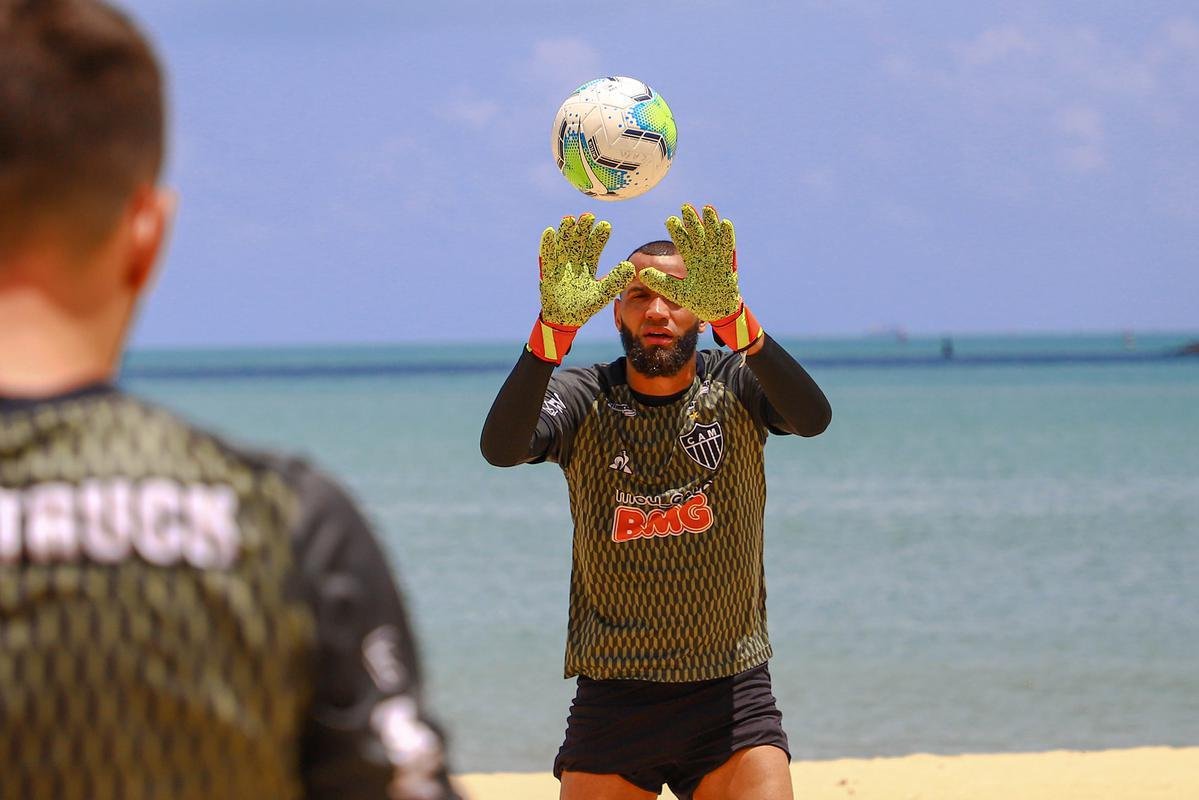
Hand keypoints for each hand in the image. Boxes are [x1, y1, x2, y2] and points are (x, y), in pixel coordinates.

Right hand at [538, 213, 633, 327]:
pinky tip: (549, 232)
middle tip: (588, 216)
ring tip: (569, 219)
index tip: (606, 225)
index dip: (599, 237)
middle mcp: (574, 263)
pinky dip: (547, 246)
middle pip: (578, 243)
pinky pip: (547, 258)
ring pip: (563, 246)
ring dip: (565, 233)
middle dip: (582, 230)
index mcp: (587, 266)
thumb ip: (615, 280)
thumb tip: (630, 266)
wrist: (564, 320)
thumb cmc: (584, 307)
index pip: (594, 248)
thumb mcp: (602, 294)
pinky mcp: (548, 274)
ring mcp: (560, 267)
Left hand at [640, 203, 763, 351]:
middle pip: (698, 236)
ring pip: (713, 238)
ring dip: (711, 224)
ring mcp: (716, 260)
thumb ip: (660, 282)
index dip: (678, 232)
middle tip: (685, 206)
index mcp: (691, 261)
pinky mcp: (727, 266)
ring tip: (707, 208)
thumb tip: (642, 273)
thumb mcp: (676, 291)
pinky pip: (728, 249)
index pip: (683, 244)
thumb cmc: (697, 300)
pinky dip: (727, 237)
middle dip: (692, 222)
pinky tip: (725, 223)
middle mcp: (704, 257)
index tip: (670, 220)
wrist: (716, 311)